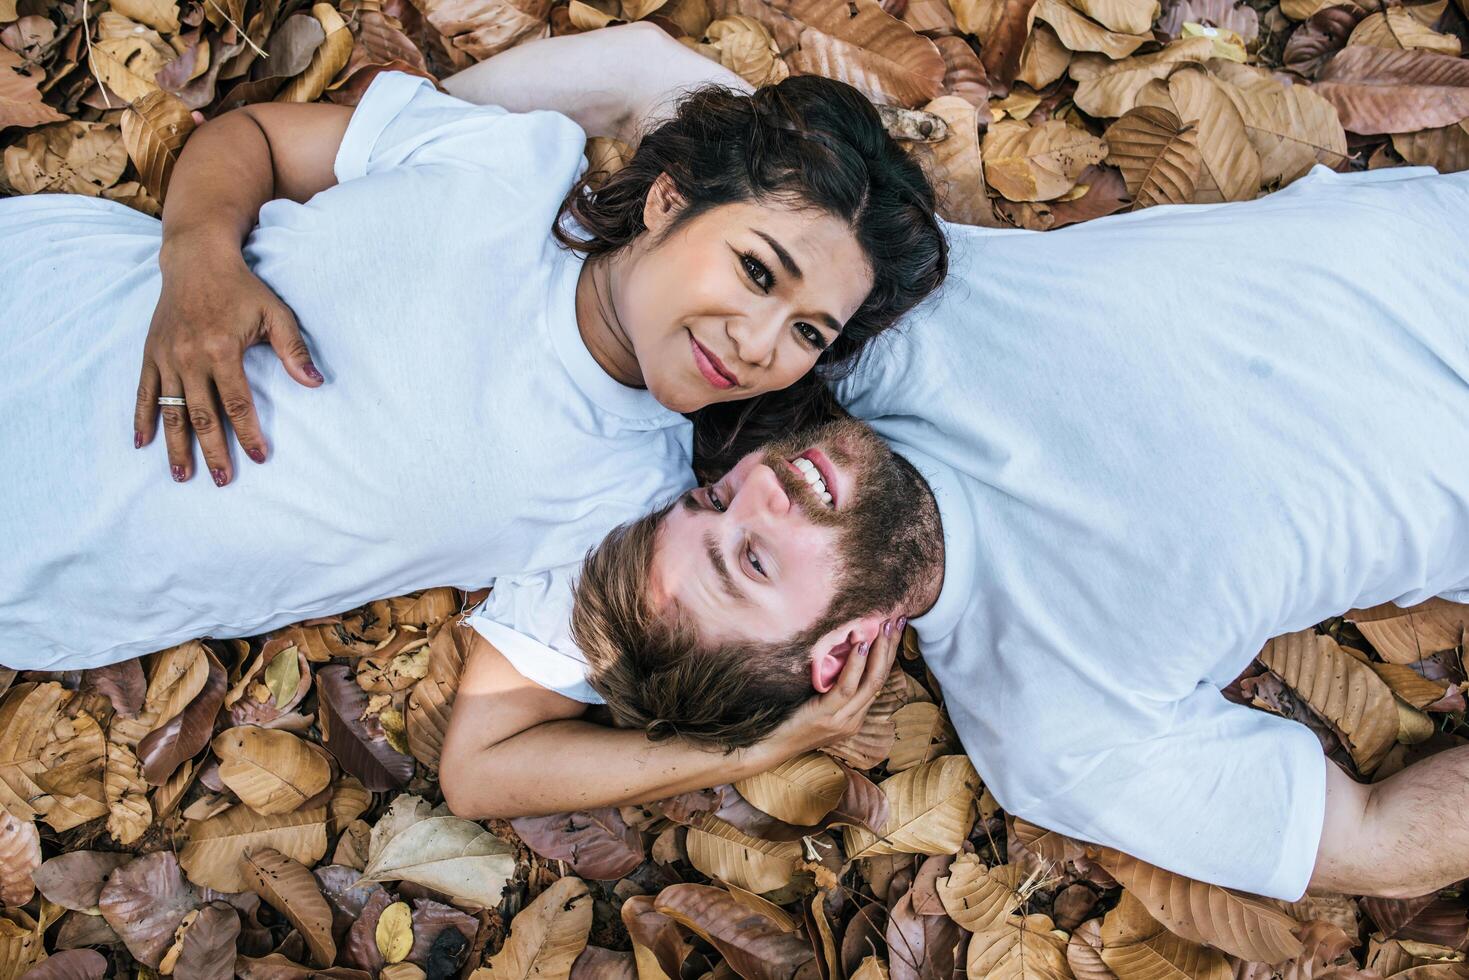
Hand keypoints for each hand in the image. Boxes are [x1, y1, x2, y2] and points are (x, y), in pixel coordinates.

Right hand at [135, 235, 321, 484]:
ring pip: (171, 411)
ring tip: (183, 475)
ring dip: (176, 445)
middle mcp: (189, 356)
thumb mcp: (275, 313)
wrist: (196, 259)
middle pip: (202, 415)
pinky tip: (144, 444)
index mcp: (221, 348)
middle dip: (213, 451)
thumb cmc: (242, 288)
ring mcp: (166, 357)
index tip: (259, 457)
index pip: (237, 403)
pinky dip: (143, 418)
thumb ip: (294, 350)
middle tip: (222, 480)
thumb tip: (315, 383)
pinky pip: (145, 392)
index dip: (248, 433)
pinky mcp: (151, 354)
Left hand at [767, 617, 905, 756]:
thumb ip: (832, 687)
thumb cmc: (788, 721)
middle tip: (898, 621)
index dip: (888, 655)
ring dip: (880, 651)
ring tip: (885, 627)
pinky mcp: (826, 716)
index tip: (894, 630)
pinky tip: (860, 645)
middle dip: (890, 648)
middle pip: (880, 679)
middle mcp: (853, 720)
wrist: (768, 747)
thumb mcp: (817, 704)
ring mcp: (842, 720)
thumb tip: (839, 653)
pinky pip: (847, 687)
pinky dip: (856, 664)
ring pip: (870, 682)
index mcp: (854, 718)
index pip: (877, 682)